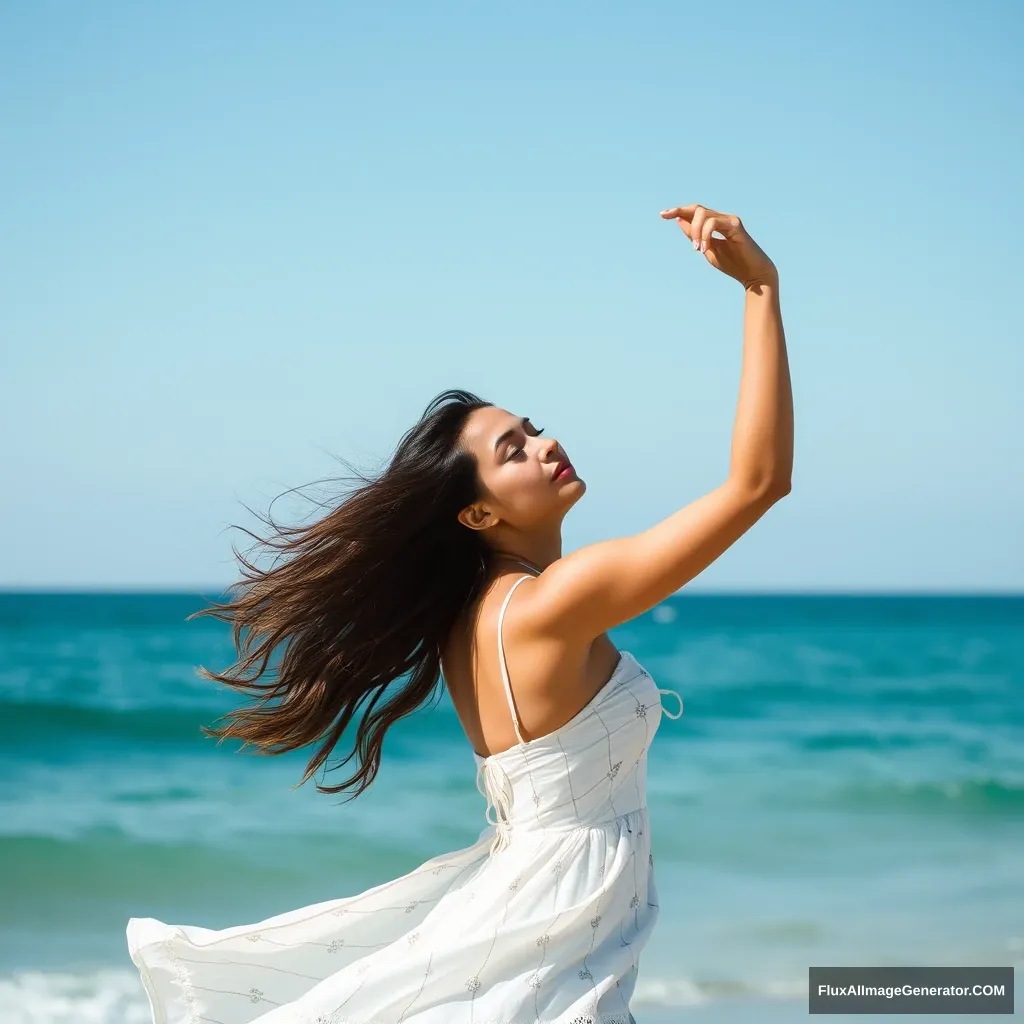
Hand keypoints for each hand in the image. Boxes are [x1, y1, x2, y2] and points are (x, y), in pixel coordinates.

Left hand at [660, 204, 777, 288]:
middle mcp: (723, 218)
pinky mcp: (736, 225)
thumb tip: (679, 220)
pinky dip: (705, 234)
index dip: (678, 211)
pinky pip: (713, 223)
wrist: (753, 274)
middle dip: (682, 216)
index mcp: (716, 223)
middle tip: (686, 241)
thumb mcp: (707, 249)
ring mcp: (730, 220)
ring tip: (697, 249)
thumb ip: (694, 236)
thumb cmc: (732, 264)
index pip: (694, 211)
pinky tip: (704, 248)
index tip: (662, 214)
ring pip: (703, 214)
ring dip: (695, 232)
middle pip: (697, 208)